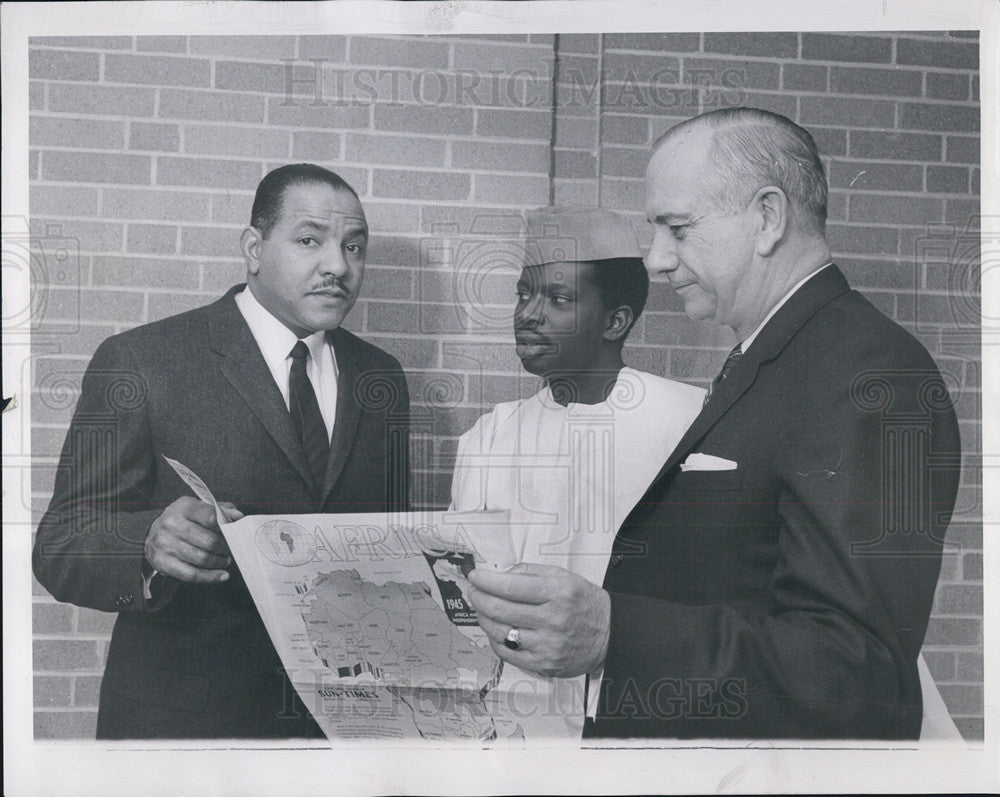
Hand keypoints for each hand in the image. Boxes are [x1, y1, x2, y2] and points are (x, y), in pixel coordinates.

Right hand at [144, 497, 235, 583]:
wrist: (152, 533)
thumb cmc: (183, 520)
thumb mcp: (198, 509)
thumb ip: (218, 510)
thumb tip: (237, 516)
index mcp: (184, 507)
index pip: (211, 517)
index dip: (228, 526)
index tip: (237, 530)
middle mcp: (172, 524)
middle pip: (209, 541)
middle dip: (226, 548)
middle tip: (231, 549)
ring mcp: (165, 544)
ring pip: (202, 559)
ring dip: (220, 562)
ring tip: (225, 560)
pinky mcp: (162, 562)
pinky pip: (191, 574)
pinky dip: (210, 577)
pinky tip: (221, 575)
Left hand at [466, 563, 610, 677]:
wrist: (609, 633)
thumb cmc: (583, 602)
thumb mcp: (562, 576)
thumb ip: (530, 572)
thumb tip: (499, 575)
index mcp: (557, 593)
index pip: (511, 586)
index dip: (487, 580)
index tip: (475, 576)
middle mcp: (552, 619)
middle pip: (500, 609)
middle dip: (479, 597)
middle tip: (473, 591)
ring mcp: (547, 645)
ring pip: (500, 632)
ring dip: (483, 618)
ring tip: (481, 609)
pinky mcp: (543, 664)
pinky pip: (507, 653)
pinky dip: (494, 640)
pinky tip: (494, 629)